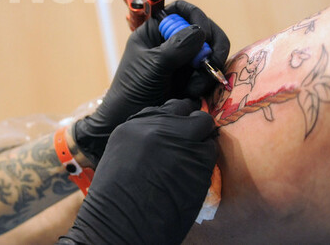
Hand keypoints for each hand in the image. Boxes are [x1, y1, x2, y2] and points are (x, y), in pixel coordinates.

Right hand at [61, 99, 217, 244]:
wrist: (124, 220)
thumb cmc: (118, 197)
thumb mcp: (121, 155)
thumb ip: (142, 139)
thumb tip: (164, 137)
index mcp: (134, 125)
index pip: (163, 108)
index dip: (173, 119)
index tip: (176, 129)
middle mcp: (157, 126)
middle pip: (184, 109)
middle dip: (190, 122)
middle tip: (190, 139)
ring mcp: (179, 140)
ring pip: (203, 126)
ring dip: (201, 140)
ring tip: (192, 160)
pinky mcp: (198, 159)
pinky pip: (211, 150)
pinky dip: (207, 159)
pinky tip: (195, 173)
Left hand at [73, 0, 227, 162]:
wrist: (129, 120)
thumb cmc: (133, 89)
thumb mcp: (153, 65)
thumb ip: (176, 47)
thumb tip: (200, 30)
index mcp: (155, 32)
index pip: (182, 11)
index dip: (197, 17)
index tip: (203, 32)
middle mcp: (172, 43)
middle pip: (204, 31)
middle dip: (211, 46)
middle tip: (213, 62)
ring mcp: (184, 61)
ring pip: (211, 54)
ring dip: (206, 70)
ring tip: (192, 87)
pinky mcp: (193, 79)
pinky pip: (210, 73)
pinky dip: (206, 83)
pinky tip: (192, 94)